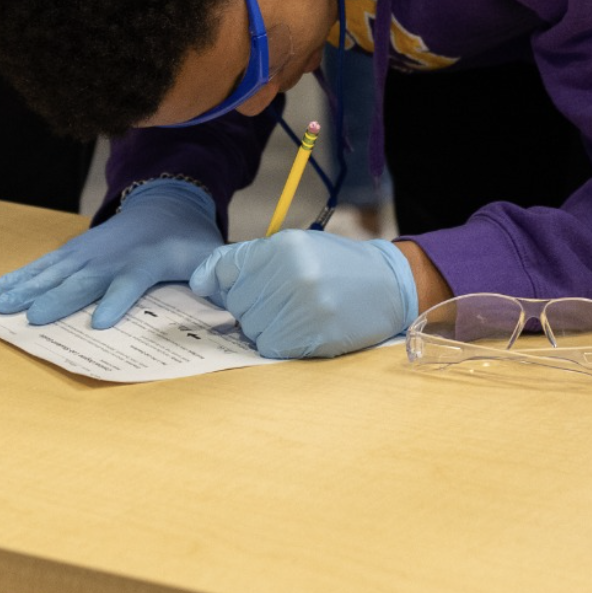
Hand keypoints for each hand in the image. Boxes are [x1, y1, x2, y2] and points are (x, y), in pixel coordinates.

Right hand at [0, 179, 223, 326]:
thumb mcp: (209, 255)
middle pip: (83, 280)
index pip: (131, 282)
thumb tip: (231, 290)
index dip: (117, 300)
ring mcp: (89, 252)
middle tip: (31, 318)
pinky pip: (44, 265)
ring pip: (55, 271)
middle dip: (57, 299)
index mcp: (146, 260)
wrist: (166, 204)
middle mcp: (112, 256)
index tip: (102, 323)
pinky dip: (21, 276)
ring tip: (3, 305)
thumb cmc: (188, 240)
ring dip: (28, 288)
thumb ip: (218, 274)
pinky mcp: (74, 251)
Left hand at [189, 231, 416, 358]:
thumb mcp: (296, 245)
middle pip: (236, 301)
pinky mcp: (312, 338)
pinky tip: (298, 328)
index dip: (216, 280)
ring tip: (293, 312)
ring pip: (250, 327)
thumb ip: (249, 259)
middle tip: (278, 297)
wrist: (390, 285)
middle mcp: (291, 276)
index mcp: (284, 247)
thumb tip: (201, 284)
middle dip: (249, 303)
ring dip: (263, 324)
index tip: (208, 287)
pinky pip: (269, 347)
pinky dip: (277, 341)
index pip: (226, 268)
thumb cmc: (337, 265)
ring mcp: (302, 309)